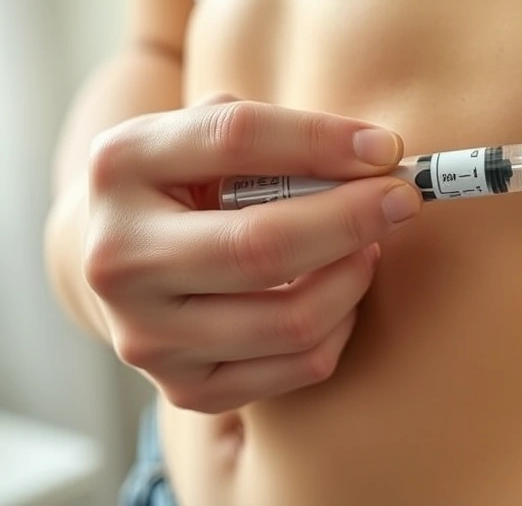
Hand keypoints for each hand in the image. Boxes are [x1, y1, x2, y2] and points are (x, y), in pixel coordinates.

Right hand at [82, 96, 420, 412]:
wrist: (123, 257)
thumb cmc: (188, 183)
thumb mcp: (207, 134)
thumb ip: (277, 134)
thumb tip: (375, 157)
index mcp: (121, 167)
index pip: (235, 140)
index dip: (321, 141)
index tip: (386, 148)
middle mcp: (119, 259)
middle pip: (262, 247)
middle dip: (352, 219)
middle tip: (402, 200)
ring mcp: (148, 335)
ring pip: (292, 320)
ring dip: (353, 276)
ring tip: (366, 246)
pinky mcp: (186, 389)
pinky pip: (301, 366)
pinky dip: (341, 325)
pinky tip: (338, 292)